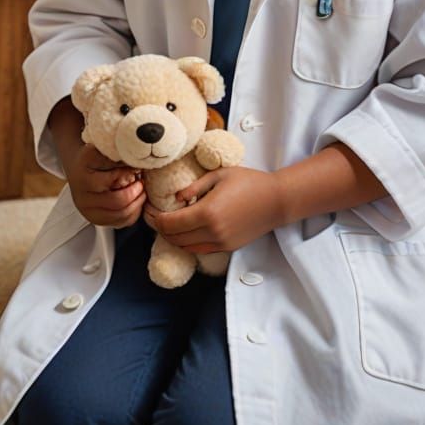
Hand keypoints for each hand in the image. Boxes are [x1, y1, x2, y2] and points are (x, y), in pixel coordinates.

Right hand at [64, 142, 145, 228]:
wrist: (77, 169)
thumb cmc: (94, 158)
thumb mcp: (101, 148)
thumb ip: (117, 152)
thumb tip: (141, 152)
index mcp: (84, 172)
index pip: (113, 177)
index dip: (130, 173)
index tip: (137, 167)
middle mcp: (82, 194)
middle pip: (118, 200)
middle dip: (136, 192)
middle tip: (142, 182)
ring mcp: (87, 209)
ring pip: (120, 214)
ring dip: (136, 203)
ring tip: (141, 191)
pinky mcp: (95, 219)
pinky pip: (120, 222)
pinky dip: (133, 213)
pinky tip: (136, 202)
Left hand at [144, 167, 284, 254]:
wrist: (276, 200)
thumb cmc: (250, 182)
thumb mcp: (219, 175)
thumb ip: (194, 186)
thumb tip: (176, 198)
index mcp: (207, 212)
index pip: (170, 223)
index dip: (155, 218)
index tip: (149, 210)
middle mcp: (212, 232)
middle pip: (174, 238)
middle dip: (159, 228)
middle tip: (153, 216)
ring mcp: (220, 242)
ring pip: (185, 247)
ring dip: (173, 237)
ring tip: (167, 223)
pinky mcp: (227, 247)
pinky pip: (199, 249)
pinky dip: (187, 242)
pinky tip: (186, 230)